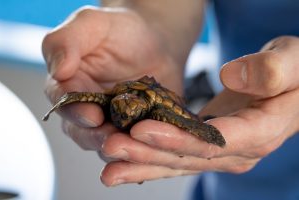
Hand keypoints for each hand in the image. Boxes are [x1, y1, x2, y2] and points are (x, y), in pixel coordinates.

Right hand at [42, 6, 182, 146]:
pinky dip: (144, 147)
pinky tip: (154, 145)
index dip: (75, 112)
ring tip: (135, 147)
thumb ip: (67, 41)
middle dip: (96, 138)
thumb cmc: (120, 30)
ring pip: (109, 143)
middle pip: (83, 132)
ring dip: (121, 148)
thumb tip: (59, 70)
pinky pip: (137, 143)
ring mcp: (112, 121)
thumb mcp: (91, 23)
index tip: (92, 116)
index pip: (63, 102)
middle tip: (112, 140)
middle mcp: (87, 107)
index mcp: (69, 84)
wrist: (155, 41)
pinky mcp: (136, 128)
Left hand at [99, 36, 298, 185]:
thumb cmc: (294, 72)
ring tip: (109, 167)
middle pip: (188, 157)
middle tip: (111, 148)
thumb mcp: (293, 62)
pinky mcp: (207, 145)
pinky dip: (149, 157)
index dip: (177, 138)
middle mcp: (237, 150)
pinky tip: (124, 159)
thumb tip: (233, 77)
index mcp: (259, 132)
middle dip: (148, 154)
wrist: (293, 85)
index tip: (142, 129)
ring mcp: (221, 151)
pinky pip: (176, 153)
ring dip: (142, 163)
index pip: (215, 142)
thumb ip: (271, 70)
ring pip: (177, 162)